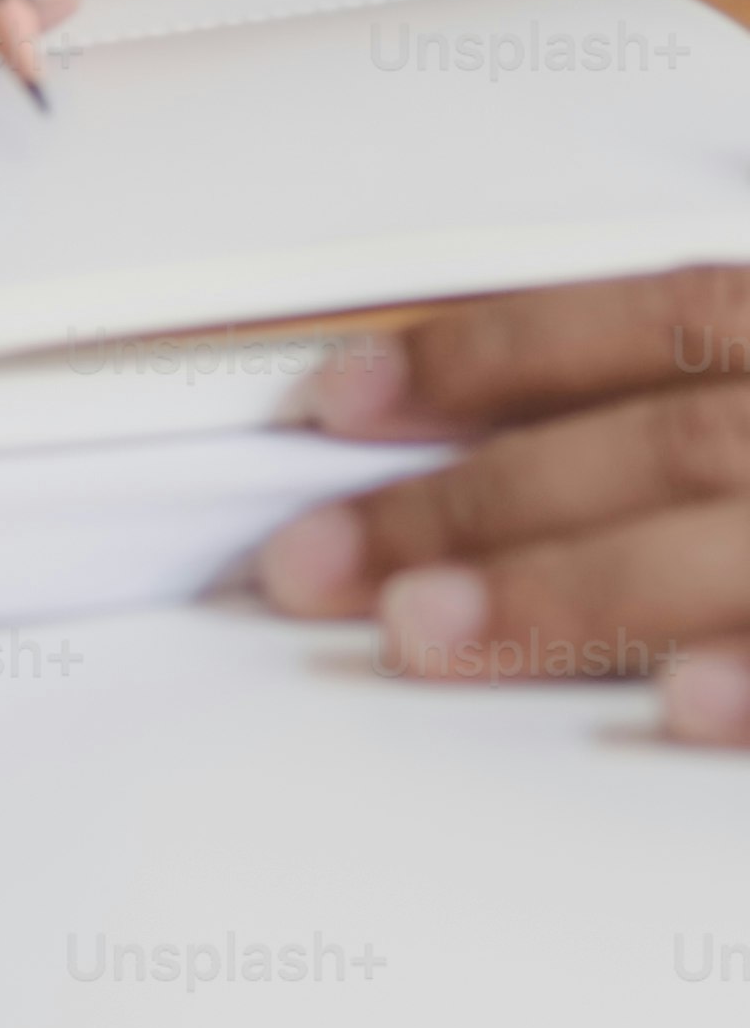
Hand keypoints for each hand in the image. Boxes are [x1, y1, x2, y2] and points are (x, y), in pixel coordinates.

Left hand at [256, 275, 749, 739]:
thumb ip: (679, 413)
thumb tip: (458, 465)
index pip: (662, 320)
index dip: (494, 354)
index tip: (339, 398)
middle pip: (670, 447)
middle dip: (479, 501)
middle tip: (319, 564)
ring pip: (737, 550)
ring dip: (569, 593)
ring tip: (421, 633)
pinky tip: (671, 707)